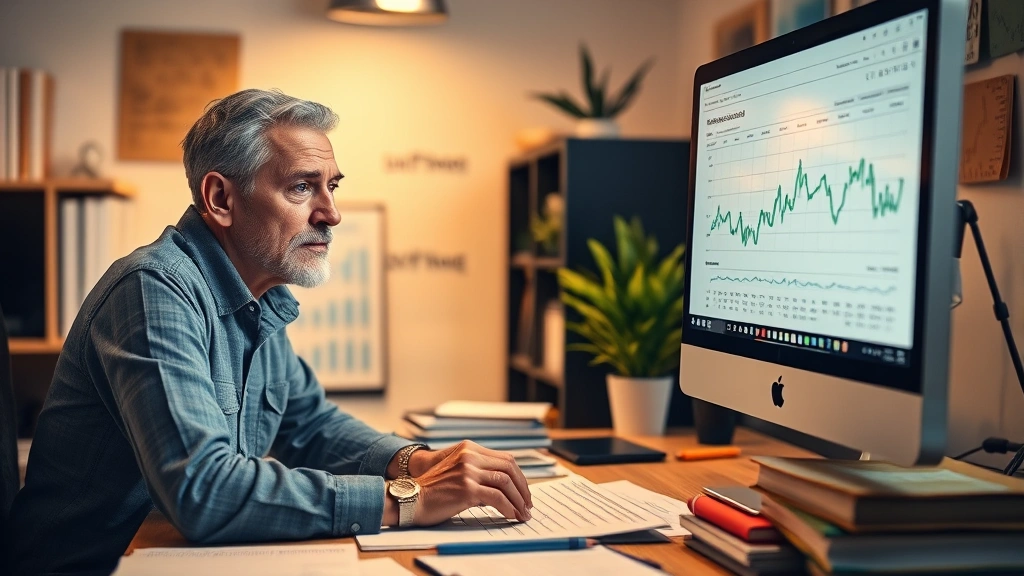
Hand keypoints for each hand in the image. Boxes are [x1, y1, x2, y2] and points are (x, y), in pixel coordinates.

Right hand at [410, 440, 532, 526]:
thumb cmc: (433, 489)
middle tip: (527, 503)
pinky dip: (509, 508)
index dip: (519, 476)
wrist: (411, 499)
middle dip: (523, 488)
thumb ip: (477, 470)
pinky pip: (497, 498)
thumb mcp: (457, 470)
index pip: (505, 458)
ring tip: (522, 513)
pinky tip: (511, 515)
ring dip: (519, 500)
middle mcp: (470, 456)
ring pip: (506, 483)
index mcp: (469, 448)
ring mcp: (468, 471)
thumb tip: (504, 485)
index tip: (524, 491)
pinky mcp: (467, 488)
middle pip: (509, 468)